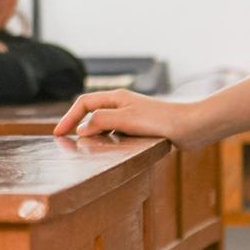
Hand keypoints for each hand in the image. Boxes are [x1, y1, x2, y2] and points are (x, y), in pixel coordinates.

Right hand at [52, 90, 207, 146]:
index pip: (84, 103)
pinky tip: (108, 151)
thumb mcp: (126, 119)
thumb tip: (81, 129)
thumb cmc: (161, 121)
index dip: (69, 117)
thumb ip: (101, 121)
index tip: (58, 133)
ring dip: (92, 134)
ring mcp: (132, 117)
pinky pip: (116, 133)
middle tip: (65, 141)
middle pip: (92, 112)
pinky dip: (107, 140)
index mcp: (117, 97)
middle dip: (77, 124)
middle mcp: (123, 105)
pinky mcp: (141, 129)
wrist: (191, 128)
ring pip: (104, 123)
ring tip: (83, 149)